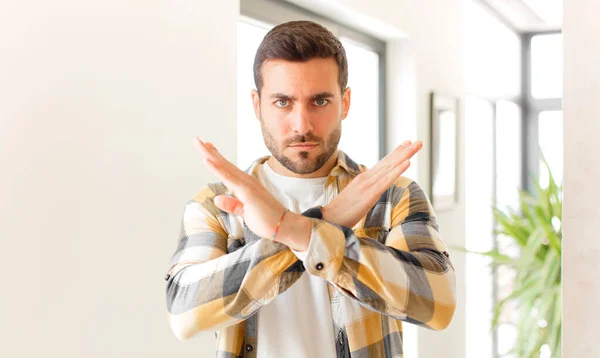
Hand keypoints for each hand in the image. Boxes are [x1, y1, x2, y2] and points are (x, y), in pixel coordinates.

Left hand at [193, 137, 310, 249]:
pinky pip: (229, 178)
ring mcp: (247, 185)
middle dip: (210, 151)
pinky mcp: (248, 192)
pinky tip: (207, 160)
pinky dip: (217, 168)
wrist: (284, 227)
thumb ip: (232, 205)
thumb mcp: (244, 213)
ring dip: (211, 155)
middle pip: (224, 164)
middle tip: (197, 139)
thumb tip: (218, 198)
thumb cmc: (267, 220)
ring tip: (199, 143)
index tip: (207, 148)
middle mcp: (246, 181)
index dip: (216, 158)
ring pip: (225, 167)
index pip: (228, 169)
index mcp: (245, 186)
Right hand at [322, 140, 421, 227]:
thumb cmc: (342, 211)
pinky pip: (386, 181)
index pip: (383, 163)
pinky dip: (397, 171)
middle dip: (404, 151)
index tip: (407, 144)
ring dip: (404, 156)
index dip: (396, 153)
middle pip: (388, 162)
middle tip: (418, 141)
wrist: (328, 219)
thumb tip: (374, 190)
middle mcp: (366, 178)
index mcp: (364, 179)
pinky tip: (407, 163)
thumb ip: (366, 190)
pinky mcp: (369, 195)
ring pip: (389, 168)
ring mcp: (368, 185)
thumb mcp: (356, 197)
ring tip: (415, 145)